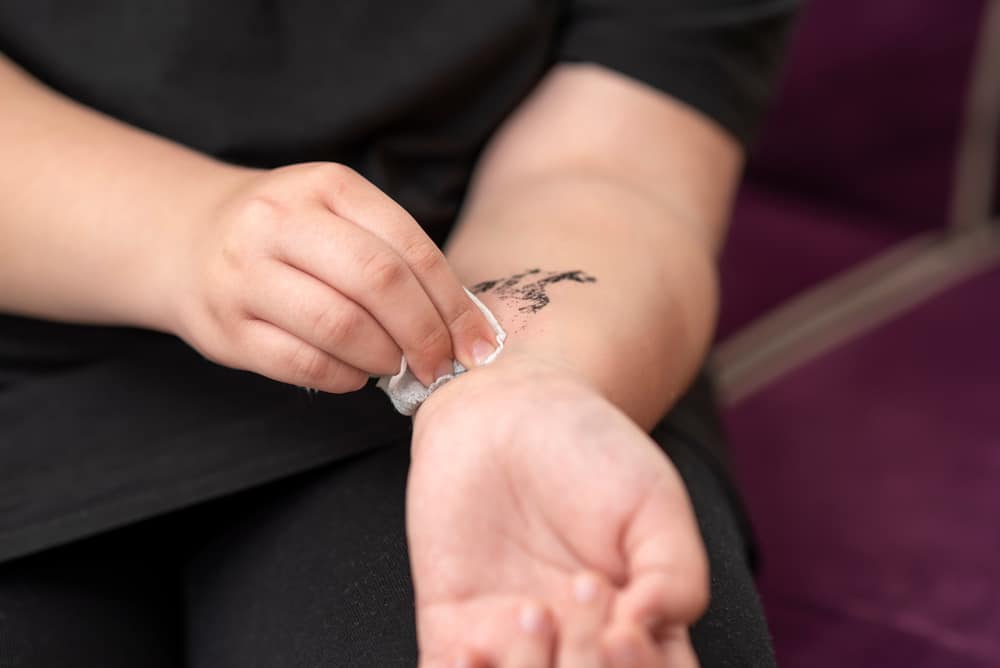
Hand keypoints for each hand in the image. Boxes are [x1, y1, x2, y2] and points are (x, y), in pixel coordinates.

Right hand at [168, 162, 497, 390]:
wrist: (187, 238)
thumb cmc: (291, 236)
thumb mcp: (338, 215)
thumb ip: (394, 256)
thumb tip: (463, 327)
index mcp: (326, 186)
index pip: (408, 246)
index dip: (451, 301)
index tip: (476, 341)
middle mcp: (279, 222)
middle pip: (377, 281)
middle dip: (424, 333)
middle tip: (441, 364)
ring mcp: (244, 274)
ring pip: (338, 324)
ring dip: (384, 357)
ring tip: (396, 366)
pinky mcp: (225, 329)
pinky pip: (301, 364)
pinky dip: (344, 377)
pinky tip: (356, 374)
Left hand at [408, 356, 707, 666]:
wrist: (509, 411)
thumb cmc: (593, 451)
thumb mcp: (654, 502)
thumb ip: (676, 575)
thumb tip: (647, 632)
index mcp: (638, 632)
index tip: (622, 629)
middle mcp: (574, 649)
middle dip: (582, 667)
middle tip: (580, 589)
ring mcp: (512, 643)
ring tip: (531, 609)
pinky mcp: (453, 627)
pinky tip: (468, 651)